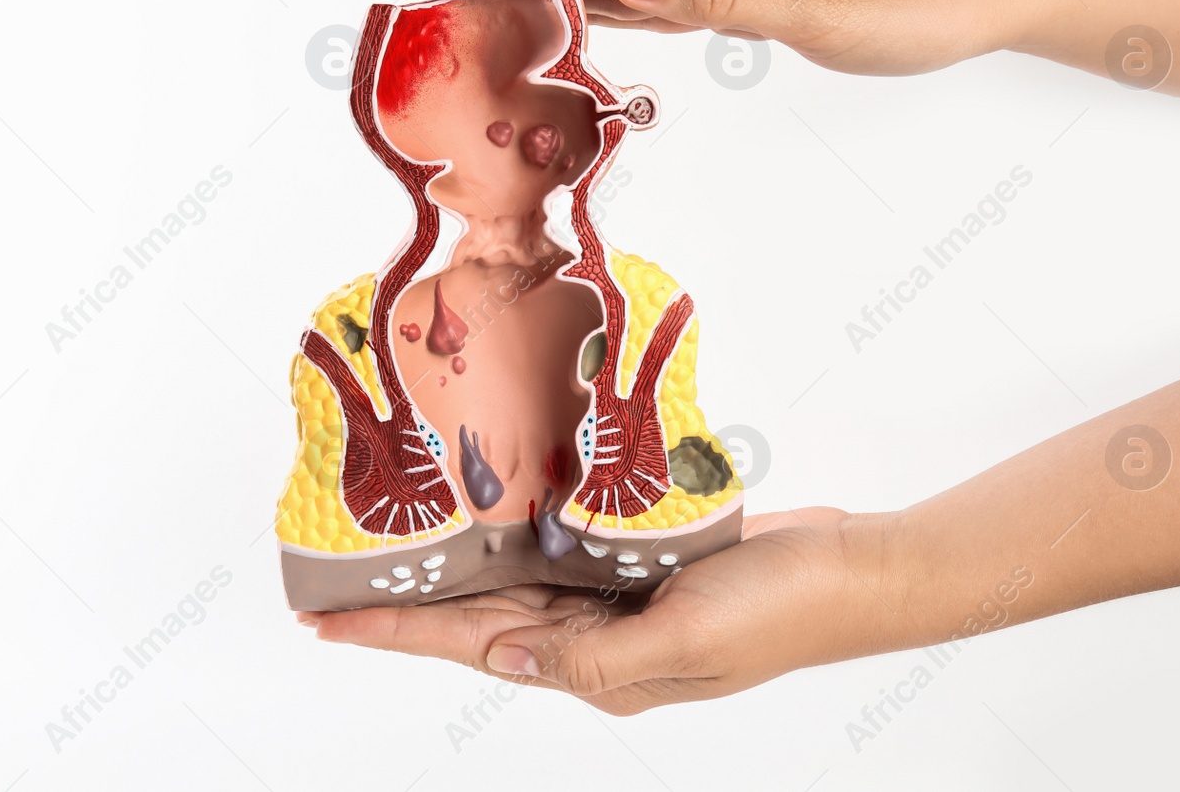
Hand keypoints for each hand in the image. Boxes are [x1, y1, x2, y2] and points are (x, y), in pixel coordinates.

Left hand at [299, 508, 911, 714]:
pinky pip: (563, 546)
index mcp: (598, 667)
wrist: (853, 571)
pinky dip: (517, 531)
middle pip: (480, 615)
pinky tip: (486, 510)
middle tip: (335, 577)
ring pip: (515, 578)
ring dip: (453, 565)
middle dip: (408, 600)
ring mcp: (618, 595)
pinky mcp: (641, 556)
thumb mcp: (682, 644)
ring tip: (391, 543)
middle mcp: (596, 635)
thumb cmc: (779, 612)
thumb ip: (587, 658)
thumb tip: (501, 660)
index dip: (397, 630)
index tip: (326, 620)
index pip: (473, 646)